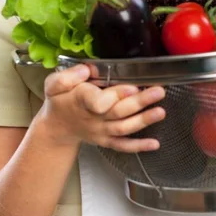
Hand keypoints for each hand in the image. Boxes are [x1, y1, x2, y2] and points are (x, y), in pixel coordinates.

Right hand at [41, 64, 165, 152]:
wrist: (57, 128)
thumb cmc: (59, 101)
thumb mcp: (54, 84)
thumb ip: (67, 77)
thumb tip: (86, 70)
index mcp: (81, 101)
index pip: (98, 101)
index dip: (116, 95)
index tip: (132, 87)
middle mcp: (94, 118)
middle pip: (119, 112)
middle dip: (140, 103)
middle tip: (158, 92)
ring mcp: (102, 131)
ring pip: (124, 128)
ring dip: (144, 120)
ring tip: (161, 112)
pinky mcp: (107, 140)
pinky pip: (123, 146)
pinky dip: (139, 146)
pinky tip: (155, 144)